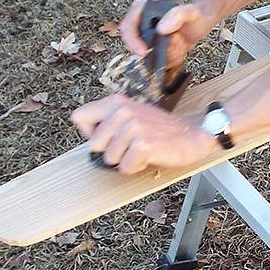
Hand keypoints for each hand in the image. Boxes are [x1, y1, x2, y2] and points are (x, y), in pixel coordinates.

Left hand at [70, 94, 214, 173]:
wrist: (191, 133)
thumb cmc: (159, 128)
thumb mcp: (131, 114)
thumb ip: (108, 121)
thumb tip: (89, 140)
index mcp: (116, 102)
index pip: (79, 117)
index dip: (90, 133)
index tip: (107, 137)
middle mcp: (122, 110)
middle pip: (93, 145)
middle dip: (110, 151)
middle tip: (130, 145)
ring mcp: (132, 126)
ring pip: (110, 159)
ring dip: (126, 160)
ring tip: (142, 148)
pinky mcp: (142, 144)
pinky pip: (126, 167)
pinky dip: (137, 167)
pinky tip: (149, 156)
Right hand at [119, 0, 213, 68]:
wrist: (202, 25)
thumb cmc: (195, 15)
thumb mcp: (189, 12)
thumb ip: (177, 15)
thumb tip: (161, 29)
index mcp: (145, 9)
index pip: (128, 25)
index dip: (132, 40)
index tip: (143, 51)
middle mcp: (143, 22)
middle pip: (135, 44)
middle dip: (155, 51)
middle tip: (170, 50)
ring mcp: (147, 36)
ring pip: (147, 56)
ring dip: (165, 56)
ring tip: (180, 46)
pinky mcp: (154, 47)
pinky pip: (156, 61)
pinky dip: (169, 60)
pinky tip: (179, 52)